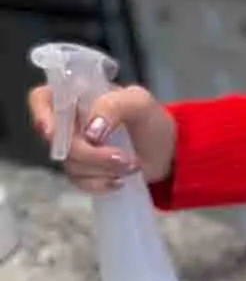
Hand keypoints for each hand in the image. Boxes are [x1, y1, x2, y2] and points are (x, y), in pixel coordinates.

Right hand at [28, 83, 175, 193]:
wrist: (169, 152)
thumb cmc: (152, 121)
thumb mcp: (139, 102)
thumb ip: (113, 106)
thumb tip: (90, 132)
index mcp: (77, 96)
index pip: (43, 99)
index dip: (41, 114)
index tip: (52, 131)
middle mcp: (71, 122)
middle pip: (58, 140)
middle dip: (91, 154)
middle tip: (124, 157)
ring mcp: (76, 148)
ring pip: (70, 164)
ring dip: (104, 169)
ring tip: (132, 165)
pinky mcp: (85, 171)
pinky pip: (80, 182)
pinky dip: (101, 184)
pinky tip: (121, 181)